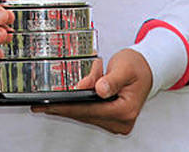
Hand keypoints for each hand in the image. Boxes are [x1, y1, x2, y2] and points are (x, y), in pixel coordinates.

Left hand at [31, 49, 152, 134]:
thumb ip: (111, 79)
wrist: (147, 68)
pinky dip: (81, 100)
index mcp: (126, 110)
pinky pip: (89, 111)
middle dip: (66, 105)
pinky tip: (78, 89)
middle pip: (85, 115)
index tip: (51, 106)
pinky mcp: (110, 118)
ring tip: (74, 84)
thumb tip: (98, 89)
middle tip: (41, 105)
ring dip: (76, 99)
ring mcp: (116, 122)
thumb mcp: (124, 68)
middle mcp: (122, 120)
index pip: (91, 110)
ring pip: (85, 114)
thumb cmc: (137, 66)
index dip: (69, 107)